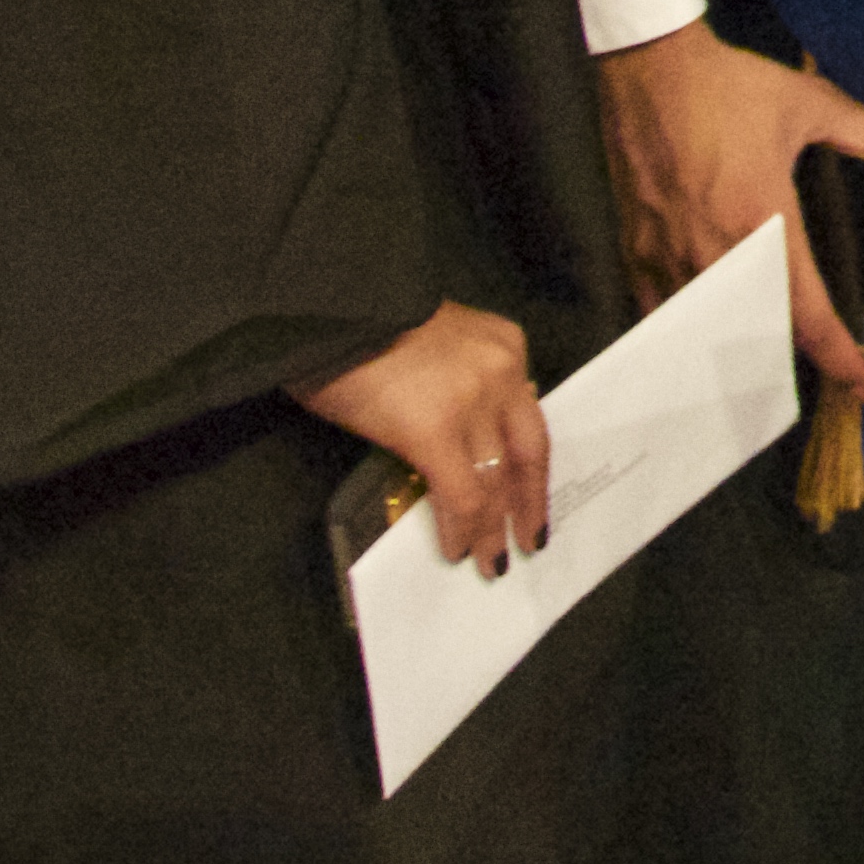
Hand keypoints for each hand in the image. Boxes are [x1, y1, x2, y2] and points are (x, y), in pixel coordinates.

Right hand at [291, 302, 552, 575]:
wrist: (331, 304)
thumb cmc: (367, 322)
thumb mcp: (438, 342)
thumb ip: (461, 382)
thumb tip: (461, 443)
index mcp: (504, 346)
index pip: (528, 418)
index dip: (530, 466)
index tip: (531, 493)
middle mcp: (500, 371)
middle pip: (528, 452)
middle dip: (530, 502)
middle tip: (530, 539)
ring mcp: (472, 401)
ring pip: (496, 481)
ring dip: (493, 528)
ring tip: (489, 559)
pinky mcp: (435, 430)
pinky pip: (460, 493)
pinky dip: (461, 528)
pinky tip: (455, 548)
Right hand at [595, 21, 863, 396]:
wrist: (649, 66)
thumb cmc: (726, 85)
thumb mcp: (806, 101)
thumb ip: (857, 130)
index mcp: (762, 223)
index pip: (807, 312)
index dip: (839, 356)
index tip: (862, 385)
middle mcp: (713, 252)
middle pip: (756, 332)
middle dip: (789, 359)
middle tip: (818, 368)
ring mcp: (667, 255)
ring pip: (708, 329)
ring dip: (737, 349)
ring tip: (762, 359)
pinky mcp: (635, 247)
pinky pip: (660, 311)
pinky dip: (685, 329)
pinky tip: (701, 332)